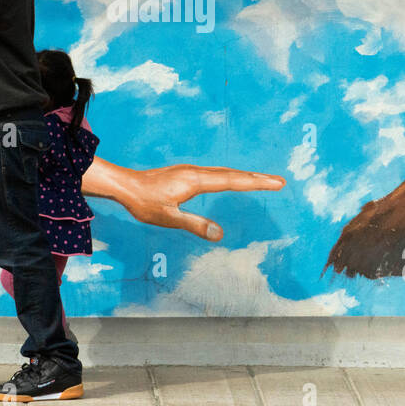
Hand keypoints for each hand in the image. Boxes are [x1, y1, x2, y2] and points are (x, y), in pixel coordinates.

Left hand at [117, 164, 284, 240]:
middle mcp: (197, 172)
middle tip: (279, 182)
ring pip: (225, 172)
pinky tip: (232, 180)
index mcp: (196, 181)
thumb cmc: (144, 203)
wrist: (125, 185)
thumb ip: (194, 225)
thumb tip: (219, 234)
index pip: (233, 181)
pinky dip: (231, 176)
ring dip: (245, 176)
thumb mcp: (169, 218)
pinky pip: (216, 174)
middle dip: (257, 178)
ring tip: (262, 180)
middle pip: (233, 174)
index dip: (256, 183)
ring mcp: (191, 171)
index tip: (276, 183)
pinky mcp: (186, 174)